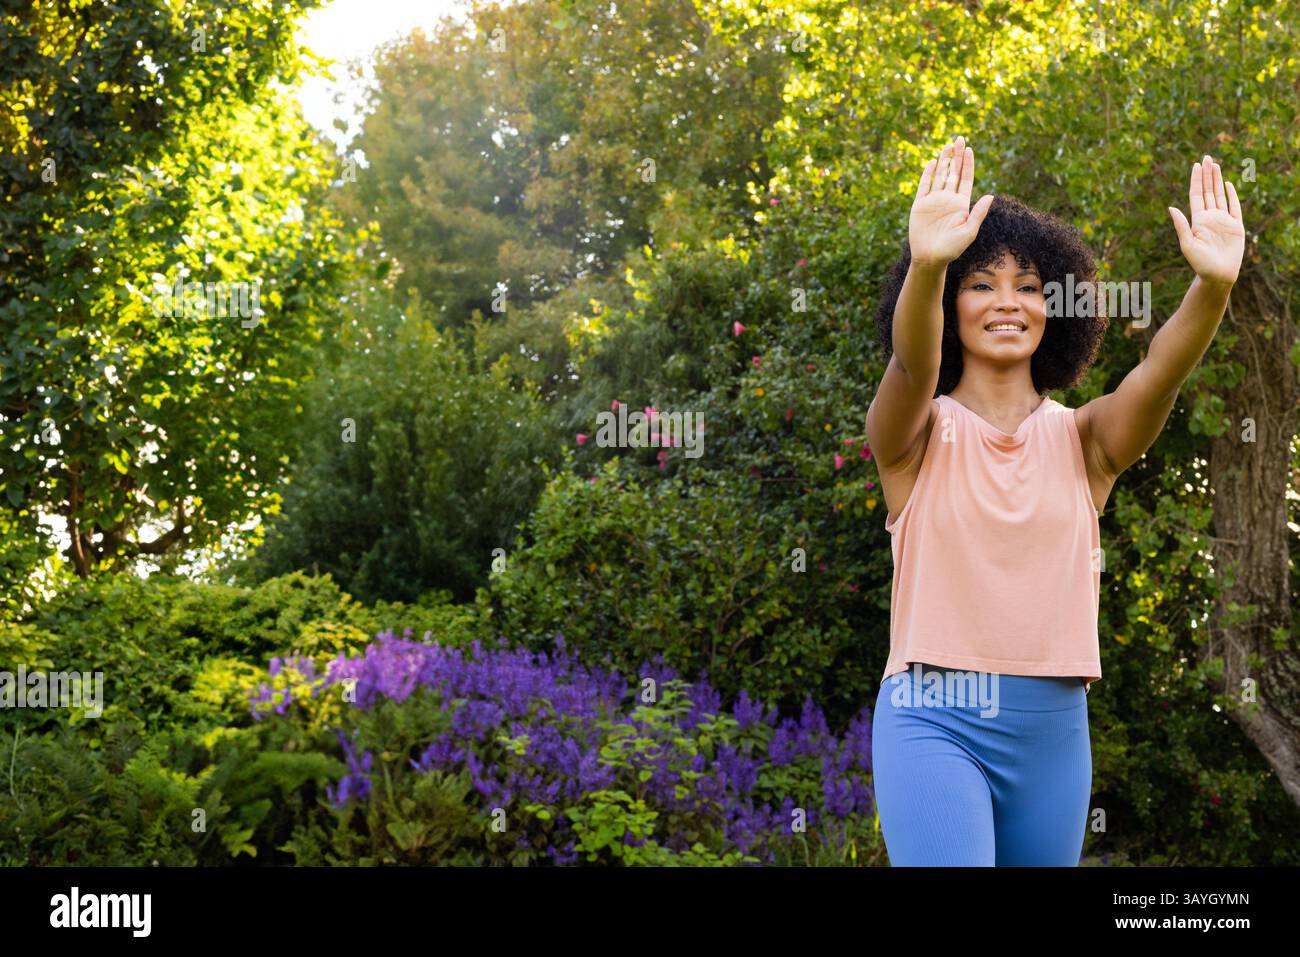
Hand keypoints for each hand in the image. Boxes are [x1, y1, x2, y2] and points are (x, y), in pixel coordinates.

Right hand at [908, 134, 993, 266]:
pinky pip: (924, 186)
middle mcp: (948, 199)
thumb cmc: (952, 248)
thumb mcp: (969, 231)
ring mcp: (934, 201)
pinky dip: (927, 174)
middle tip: (959, 139)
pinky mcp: (920, 205)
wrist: (930, 257)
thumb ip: (978, 213)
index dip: (968, 164)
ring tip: (947, 145)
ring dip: (943, 160)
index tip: (969, 149)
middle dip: (956, 156)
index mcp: (961, 204)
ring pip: (939, 175)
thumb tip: (990, 195)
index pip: (966, 179)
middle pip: (953, 173)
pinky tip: (932, 162)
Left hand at [1167, 155, 1243, 286]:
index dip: (1196, 180)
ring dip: (1218, 180)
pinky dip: (1231, 195)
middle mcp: (1210, 217)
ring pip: (1220, 195)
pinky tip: (1228, 184)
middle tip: (1206, 157)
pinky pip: (1234, 207)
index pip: (1197, 195)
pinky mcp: (1236, 226)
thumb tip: (1171, 207)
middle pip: (1208, 191)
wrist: (1218, 275)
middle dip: (1207, 174)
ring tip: (1215, 165)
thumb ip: (1181, 225)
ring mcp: (1223, 220)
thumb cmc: (1200, 264)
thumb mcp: (1187, 244)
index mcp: (1198, 220)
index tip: (1195, 165)